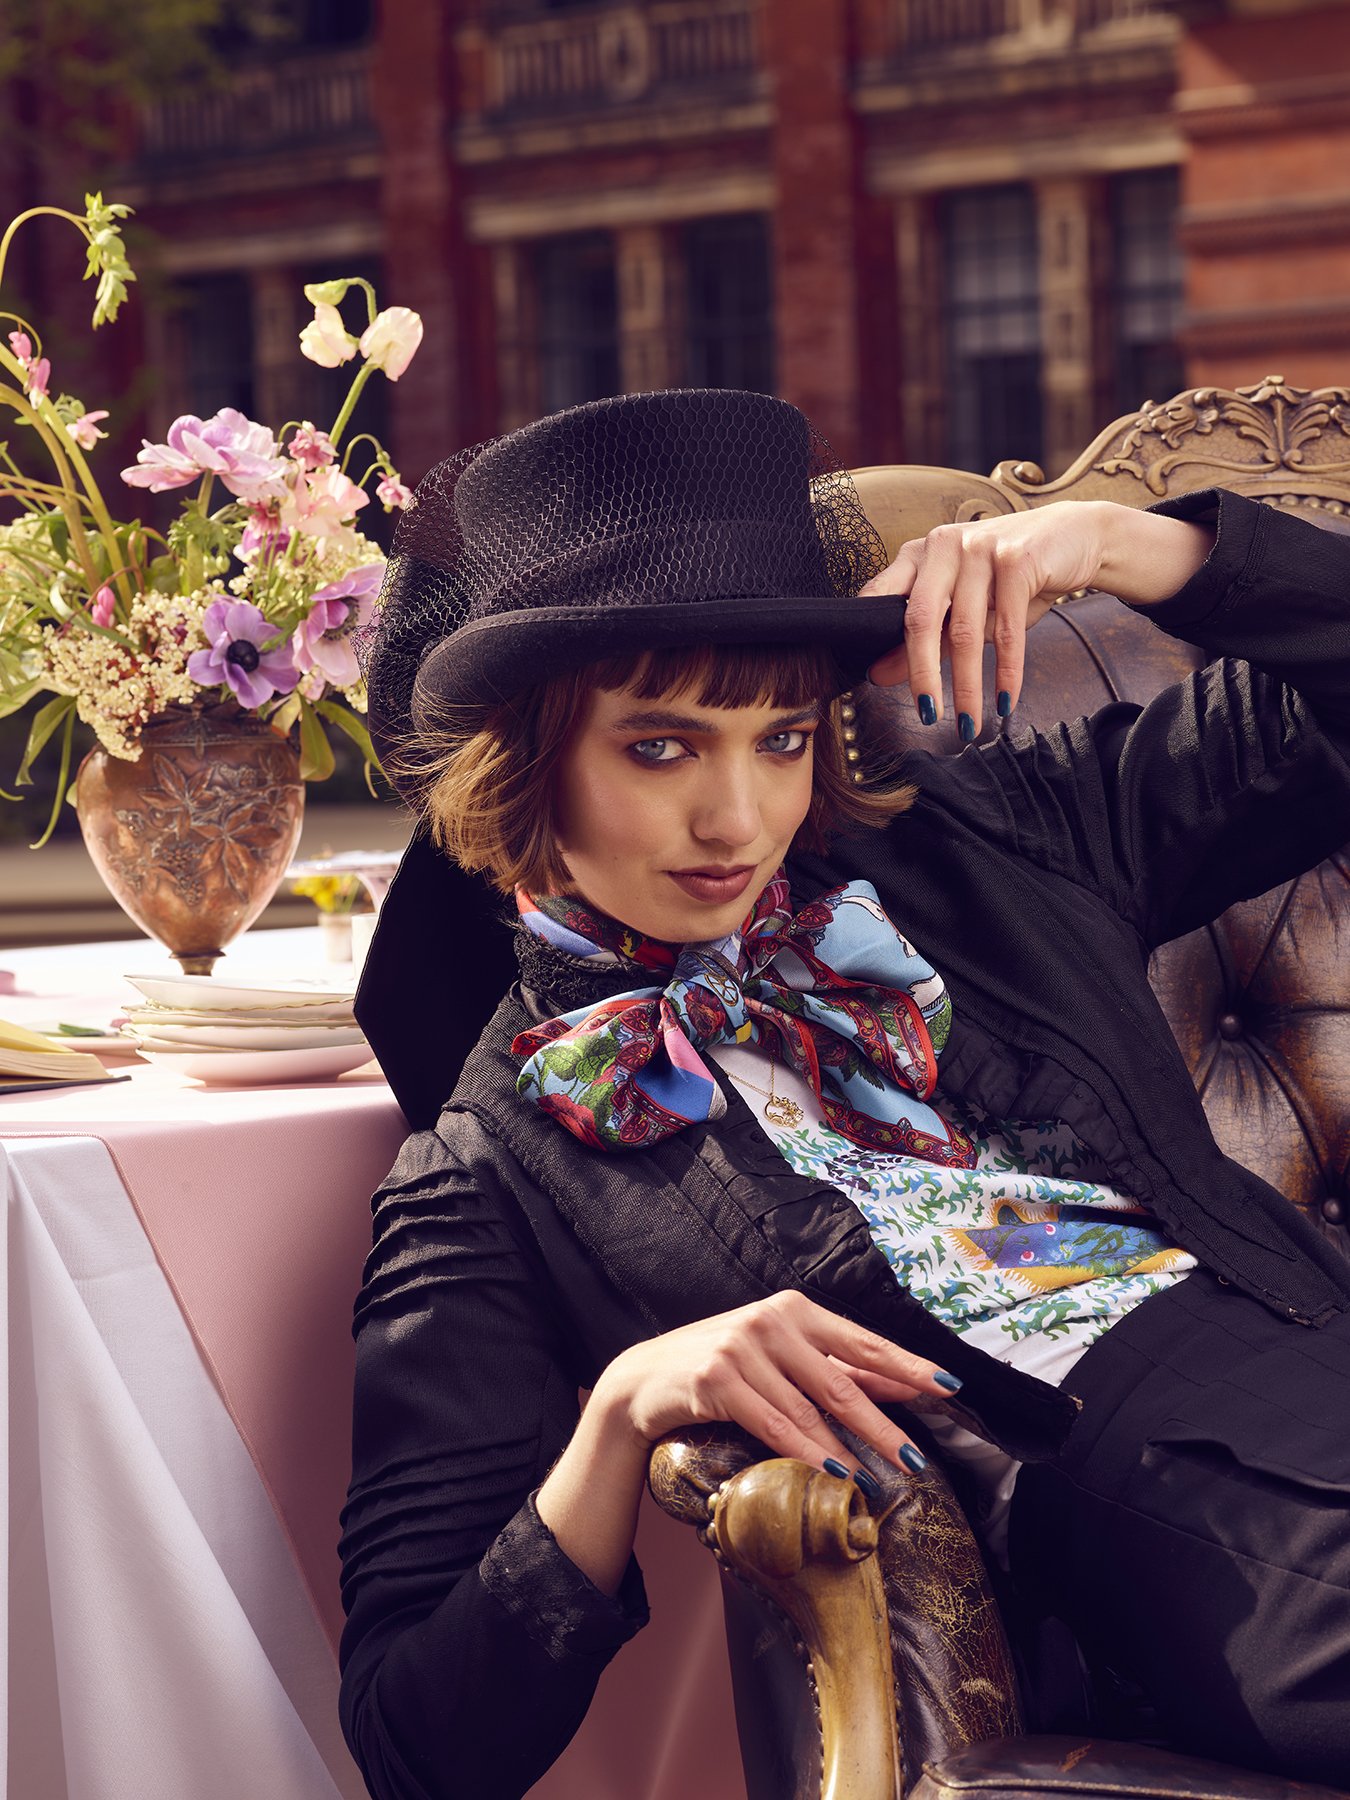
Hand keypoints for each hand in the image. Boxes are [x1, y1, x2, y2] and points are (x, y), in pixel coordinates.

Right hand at [592, 1289, 958, 1483]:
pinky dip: (805, 1452)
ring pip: (808, 1410)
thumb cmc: (721, 1368)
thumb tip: (902, 1383)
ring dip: (846, 1450)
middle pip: (841, 1382)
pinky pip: (772, 1425)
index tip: (947, 1385)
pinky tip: (830, 1473)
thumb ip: (836, 1369)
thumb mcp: (779, 1357)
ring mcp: (742, 1348)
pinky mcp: (716, 1379)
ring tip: (877, 1478)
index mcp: (794, 1309)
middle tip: (916, 1460)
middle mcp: (770, 1320)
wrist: (644, 1380)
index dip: (907, 1366)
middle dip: (882, 1425)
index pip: (862, 1342)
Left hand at [862, 501, 1113, 737]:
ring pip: (966, 631)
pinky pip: (1008, 631)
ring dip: (967, 686)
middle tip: (927, 715)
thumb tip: (881, 674)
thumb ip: (926, 637)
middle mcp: (944, 546)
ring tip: (968, 723)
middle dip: (923, 675)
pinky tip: (1003, 701)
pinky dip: (1006, 673)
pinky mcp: (1018, 560)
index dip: (874, 638)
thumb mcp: (966, 606)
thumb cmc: (1014, 578)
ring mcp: (980, 549)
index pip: (883, 596)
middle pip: (921, 619)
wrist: (1076, 538)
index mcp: (921, 553)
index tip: (874, 680)